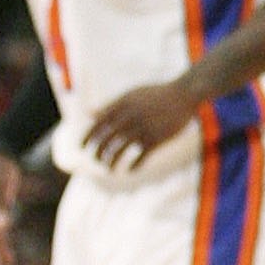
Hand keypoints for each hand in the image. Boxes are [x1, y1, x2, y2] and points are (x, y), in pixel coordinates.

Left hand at [83, 79, 200, 169]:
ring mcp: (143, 129)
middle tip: (96, 159)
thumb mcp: (131, 95)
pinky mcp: (157, 138)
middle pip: (106, 140)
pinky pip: (141, 156)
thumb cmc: (156, 94)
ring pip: (120, 150)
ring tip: (108, 168)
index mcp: (122, 106)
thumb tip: (90, 114)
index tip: (81, 147)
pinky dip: (134, 165)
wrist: (184, 94)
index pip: (98, 124)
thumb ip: (110, 105)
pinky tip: (131, 170)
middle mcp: (130, 118)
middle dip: (98, 152)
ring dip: (111, 161)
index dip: (87, 137)